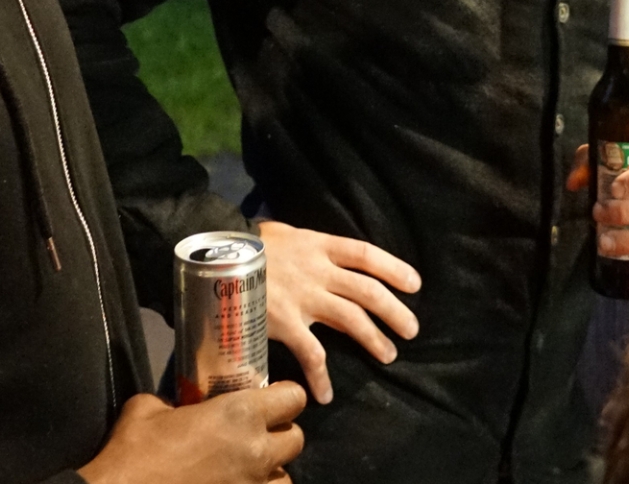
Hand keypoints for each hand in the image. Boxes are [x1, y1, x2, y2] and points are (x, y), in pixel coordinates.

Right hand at [77, 384, 305, 483]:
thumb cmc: (135, 449)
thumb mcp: (149, 407)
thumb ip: (175, 400)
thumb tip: (177, 405)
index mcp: (240, 415)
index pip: (294, 398)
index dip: (284, 396)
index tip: (268, 398)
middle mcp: (256, 452)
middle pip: (296, 439)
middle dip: (280, 433)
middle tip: (255, 433)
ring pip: (285, 478)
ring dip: (271, 470)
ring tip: (247, 467)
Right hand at [256, 219, 421, 404]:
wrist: (213, 257)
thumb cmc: (247, 244)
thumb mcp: (285, 234)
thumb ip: (307, 247)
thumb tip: (320, 255)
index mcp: (319, 245)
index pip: (366, 254)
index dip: (394, 268)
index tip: (415, 285)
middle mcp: (318, 270)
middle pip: (368, 290)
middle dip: (394, 310)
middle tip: (412, 329)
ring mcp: (304, 297)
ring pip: (351, 319)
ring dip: (374, 339)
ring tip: (389, 354)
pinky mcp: (285, 322)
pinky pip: (311, 353)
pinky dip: (321, 376)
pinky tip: (326, 394)